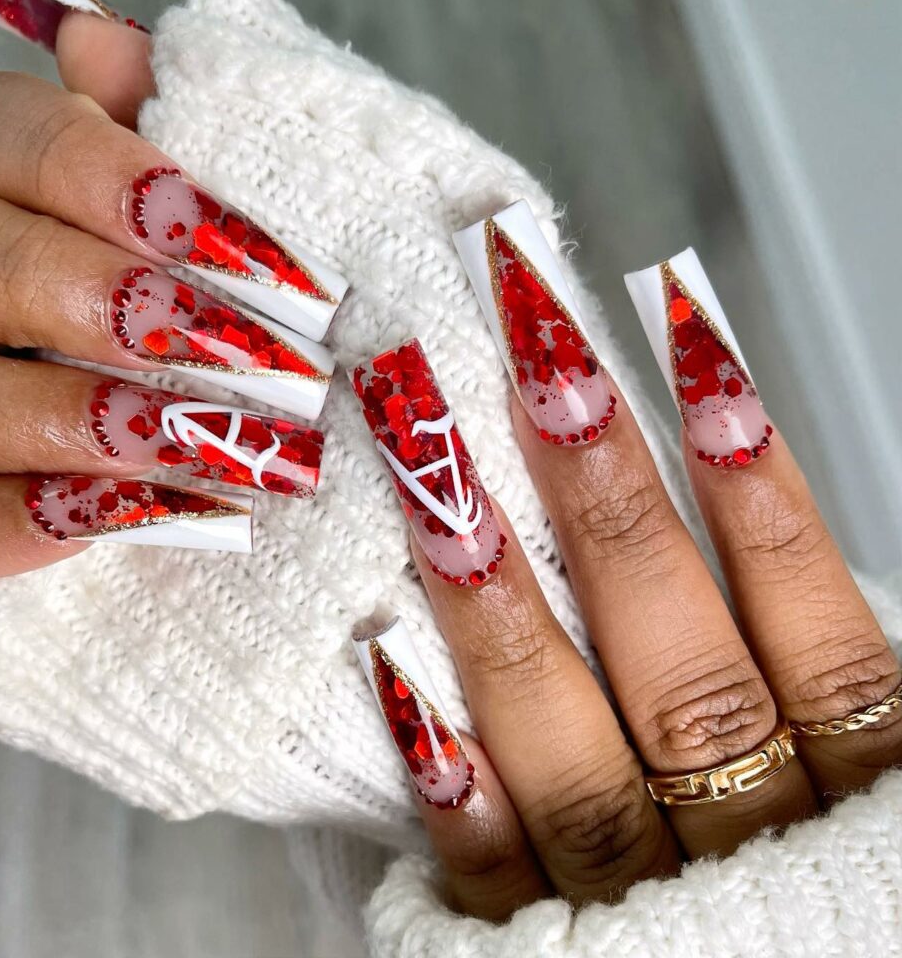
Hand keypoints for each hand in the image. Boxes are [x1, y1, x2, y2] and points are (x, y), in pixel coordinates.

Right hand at [0, 11, 334, 596]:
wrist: (230, 494)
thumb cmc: (226, 359)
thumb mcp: (210, 249)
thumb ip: (156, 144)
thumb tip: (100, 39)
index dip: (81, 164)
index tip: (197, 221)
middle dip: (68, 290)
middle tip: (202, 337)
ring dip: (45, 412)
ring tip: (180, 435)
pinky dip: (1, 523)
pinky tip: (115, 512)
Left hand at [351, 227, 901, 920]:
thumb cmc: (818, 882)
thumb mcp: (848, 759)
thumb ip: (789, 653)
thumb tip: (713, 474)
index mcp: (856, 800)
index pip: (820, 634)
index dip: (762, 495)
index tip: (695, 354)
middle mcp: (752, 851)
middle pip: (687, 672)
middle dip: (612, 507)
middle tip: (539, 363)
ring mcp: (644, 912)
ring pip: (582, 762)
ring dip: (505, 615)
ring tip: (440, 479)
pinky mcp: (545, 953)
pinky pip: (500, 883)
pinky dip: (458, 789)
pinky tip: (397, 682)